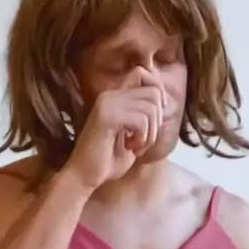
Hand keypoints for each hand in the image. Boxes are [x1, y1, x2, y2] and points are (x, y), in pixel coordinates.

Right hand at [67, 67, 165, 190]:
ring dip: (150, 133)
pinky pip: (141, 120)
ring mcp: (107, 104)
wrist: (84, 176)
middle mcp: (109, 95)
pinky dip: (143, 138)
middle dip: (157, 120)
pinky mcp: (107, 117)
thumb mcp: (133, 134)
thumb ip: (145, 116)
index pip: (142, 72)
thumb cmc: (108, 160)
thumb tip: (164, 102)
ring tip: (136, 146)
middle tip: (143, 139)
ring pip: (151, 107)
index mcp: (114, 96)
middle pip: (153, 91)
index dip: (157, 91)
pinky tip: (130, 148)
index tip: (156, 115)